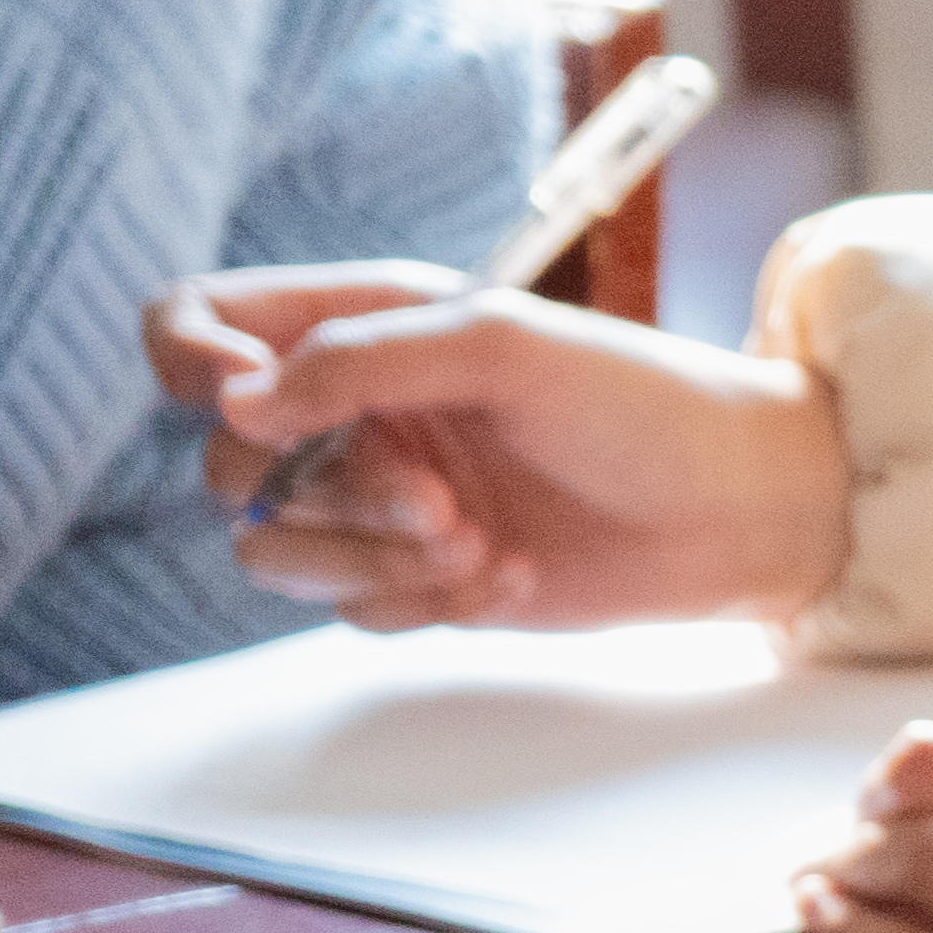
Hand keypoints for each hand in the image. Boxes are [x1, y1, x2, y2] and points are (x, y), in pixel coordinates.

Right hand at [144, 269, 847, 628]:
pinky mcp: (418, 577)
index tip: (248, 401)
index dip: (191, 360)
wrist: (740, 512)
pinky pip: (353, 609)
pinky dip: (422, 601)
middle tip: (439, 501)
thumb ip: (360, 361)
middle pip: (230, 461)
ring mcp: (383, 498)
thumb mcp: (501, 345)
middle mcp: (356, 408)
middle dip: (330, 492)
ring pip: (276, 548)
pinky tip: (512, 575)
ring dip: (370, 559)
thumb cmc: (642, 403)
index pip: (200, 324)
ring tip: (477, 542)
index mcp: (363, 323)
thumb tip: (237, 404)